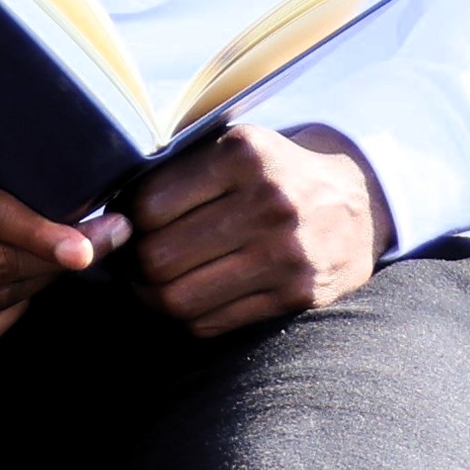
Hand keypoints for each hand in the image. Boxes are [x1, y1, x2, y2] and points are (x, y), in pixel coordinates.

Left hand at [130, 122, 388, 337]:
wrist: (359, 202)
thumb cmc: (275, 174)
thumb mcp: (236, 148)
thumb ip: (179, 168)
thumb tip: (110, 212)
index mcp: (245, 156)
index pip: (149, 205)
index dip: (125, 220)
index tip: (125, 223)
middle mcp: (269, 203)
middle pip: (158, 257)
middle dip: (134, 264)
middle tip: (132, 259)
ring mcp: (286, 254)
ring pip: (178, 298)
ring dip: (154, 296)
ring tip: (151, 283)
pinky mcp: (297, 294)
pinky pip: (211, 322)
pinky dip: (190, 314)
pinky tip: (192, 295)